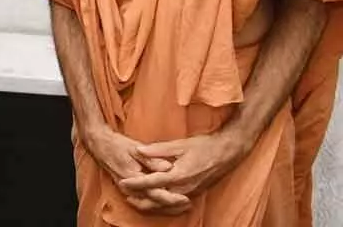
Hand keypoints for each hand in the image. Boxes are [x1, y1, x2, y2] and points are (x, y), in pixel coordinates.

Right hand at [82, 124, 190, 215]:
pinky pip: (143, 203)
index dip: (171, 197)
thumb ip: (152, 159)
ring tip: (181, 206)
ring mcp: (127, 191)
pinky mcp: (128, 190)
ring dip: (165, 208)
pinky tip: (166, 204)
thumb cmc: (117, 145)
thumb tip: (169, 167)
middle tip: (188, 204)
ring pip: (149, 206)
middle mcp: (129, 188)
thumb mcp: (135, 148)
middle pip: (153, 203)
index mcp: (132, 178)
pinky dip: (156, 205)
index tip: (186, 198)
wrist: (99, 145)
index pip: (155, 193)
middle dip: (171, 206)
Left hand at [120, 130, 248, 200]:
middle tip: (125, 195)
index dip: (136, 184)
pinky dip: (162, 206)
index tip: (122, 183)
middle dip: (140, 200)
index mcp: (179, 175)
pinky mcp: (194, 193)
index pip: (152, 183)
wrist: (227, 153)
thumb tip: (138, 150)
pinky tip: (154, 202)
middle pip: (157, 200)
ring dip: (150, 205)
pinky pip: (175, 205)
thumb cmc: (204, 146)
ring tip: (135, 200)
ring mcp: (190, 193)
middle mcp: (184, 188)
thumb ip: (158, 149)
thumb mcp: (180, 144)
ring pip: (166, 205)